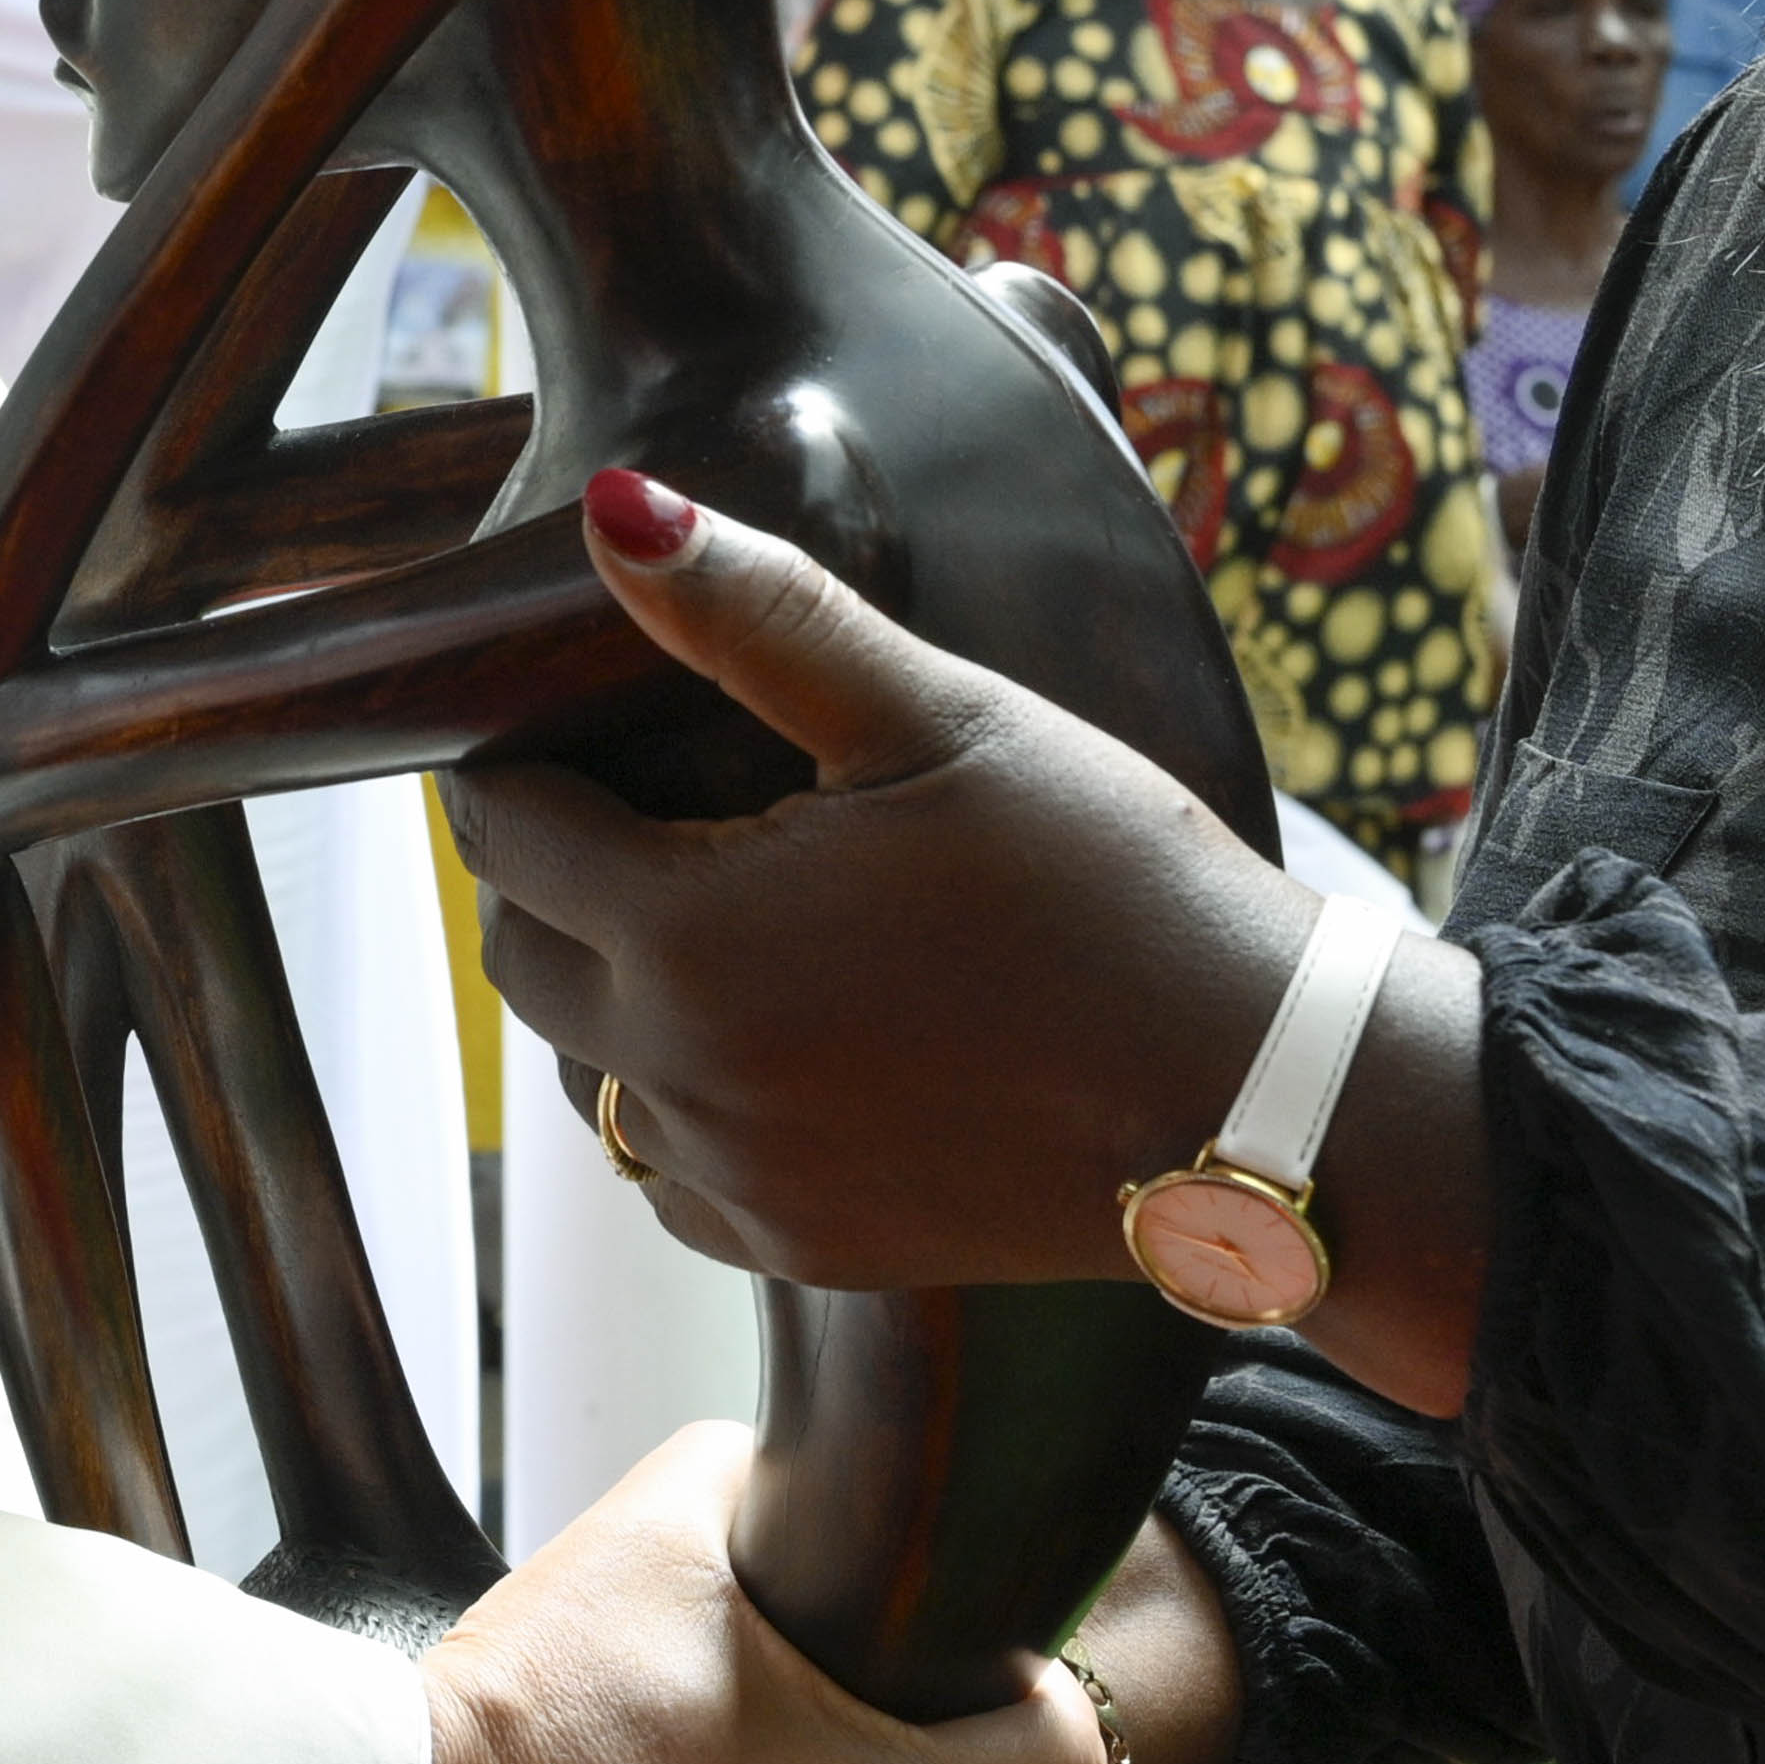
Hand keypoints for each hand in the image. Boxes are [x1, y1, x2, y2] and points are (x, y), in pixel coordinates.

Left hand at [447, 475, 1311, 1291]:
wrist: (1255, 1097)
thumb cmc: (1110, 883)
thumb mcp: (939, 717)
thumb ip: (758, 616)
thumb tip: (612, 512)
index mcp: (688, 933)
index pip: (508, 834)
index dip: (526, 767)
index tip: (579, 731)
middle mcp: (681, 1078)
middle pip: (522, 961)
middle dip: (552, 877)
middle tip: (643, 809)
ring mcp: (738, 1181)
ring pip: (586, 1080)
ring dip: (609, 998)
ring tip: (715, 920)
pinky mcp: (802, 1251)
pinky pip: (671, 1181)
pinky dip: (686, 1108)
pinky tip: (775, 1043)